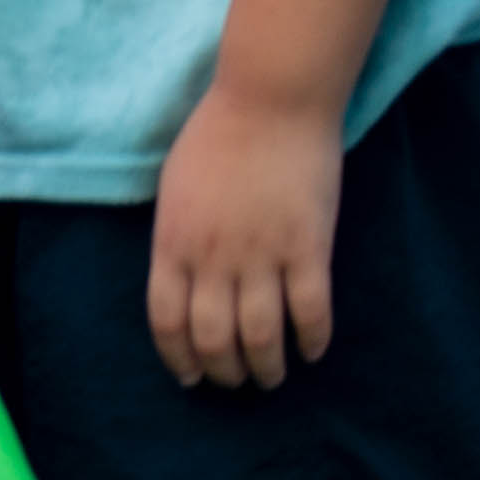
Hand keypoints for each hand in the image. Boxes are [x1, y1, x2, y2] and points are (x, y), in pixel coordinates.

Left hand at [147, 83, 342, 388]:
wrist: (271, 99)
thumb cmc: (218, 134)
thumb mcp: (175, 187)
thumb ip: (176, 237)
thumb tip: (182, 280)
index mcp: (173, 242)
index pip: (167, 322)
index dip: (179, 359)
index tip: (192, 377)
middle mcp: (213, 258)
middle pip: (213, 339)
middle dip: (224, 373)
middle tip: (238, 380)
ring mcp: (261, 255)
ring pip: (261, 338)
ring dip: (267, 368)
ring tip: (273, 376)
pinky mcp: (307, 248)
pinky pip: (310, 312)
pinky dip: (311, 341)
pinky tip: (312, 350)